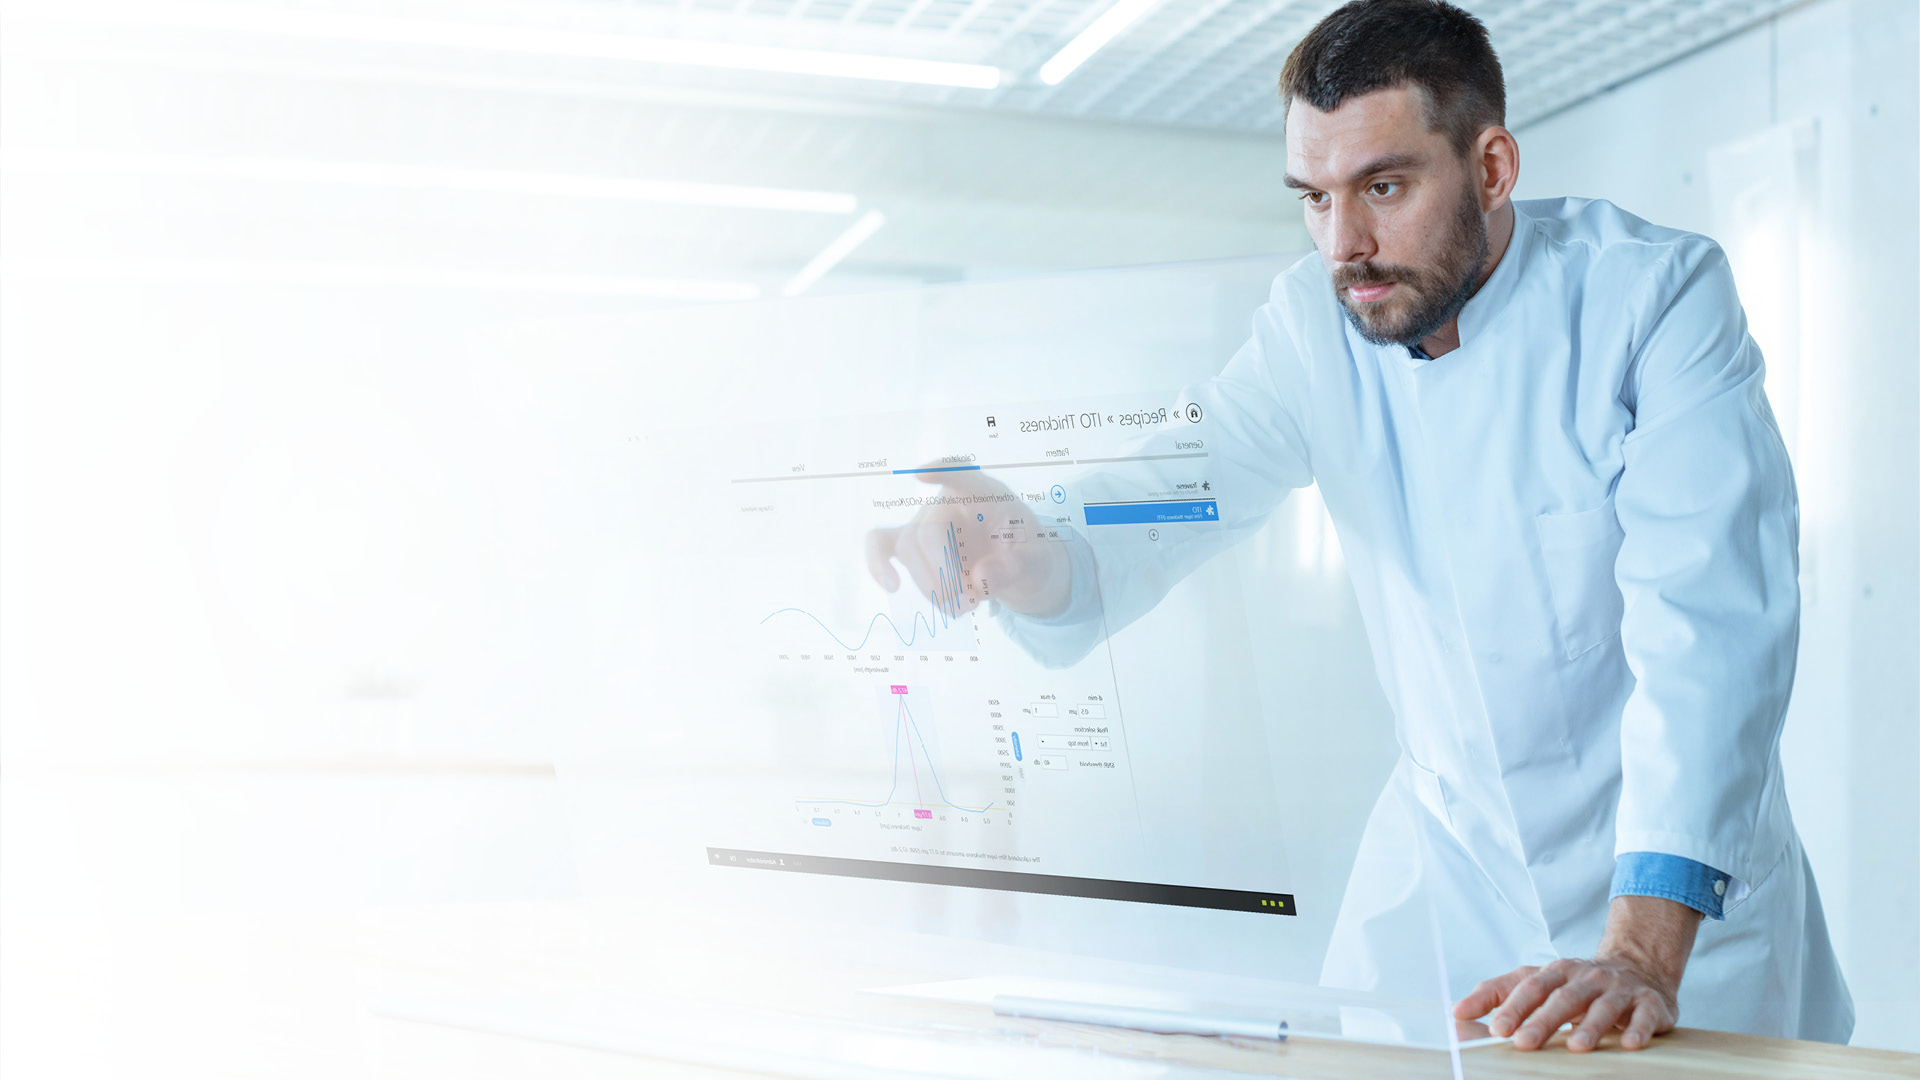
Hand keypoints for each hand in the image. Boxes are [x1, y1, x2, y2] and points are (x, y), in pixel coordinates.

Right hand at [866, 469, 1071, 617]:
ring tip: (962, 608)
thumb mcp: (1035, 563)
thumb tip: (981, 578)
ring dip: (930, 587)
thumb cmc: (1026, 555)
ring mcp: (926, 520)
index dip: (942, 473)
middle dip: (944, 578)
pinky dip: (878, 563)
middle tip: (971, 606)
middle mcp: (950, 501)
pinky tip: (892, 586)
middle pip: (928, 533)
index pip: (964, 476)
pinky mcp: (911, 542)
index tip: (921, 474)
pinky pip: (881, 544)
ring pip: (907, 548)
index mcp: (987, 495)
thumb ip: (1014, 568)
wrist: (1018, 568)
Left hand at [1452, 895, 1699, 1051]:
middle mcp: (1587, 977)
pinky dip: (1638, 1029)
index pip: (1530, 987)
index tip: (1496, 1029)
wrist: (1638, 968)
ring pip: (1603, 1007)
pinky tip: (1630, 1044)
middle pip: (1562, 998)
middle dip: (1542, 1021)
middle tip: (1523, 1043)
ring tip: (1576, 1047)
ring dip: (1590, 1027)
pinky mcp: (1649, 1003)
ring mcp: (1619, 990)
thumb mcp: (1537, 981)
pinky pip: (1644, 1016)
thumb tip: (1457, 1011)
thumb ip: (1498, 994)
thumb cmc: (1578, 983)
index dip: (1513, 1007)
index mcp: (1556, 971)